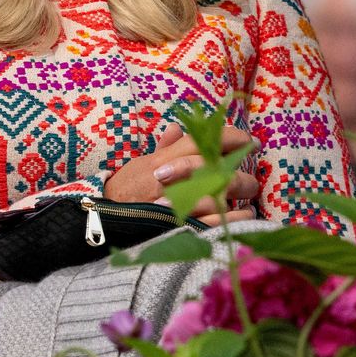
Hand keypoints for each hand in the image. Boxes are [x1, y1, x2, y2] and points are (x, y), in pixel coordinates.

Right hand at [103, 122, 259, 226]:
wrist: (103, 221)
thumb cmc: (124, 192)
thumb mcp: (140, 164)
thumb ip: (163, 148)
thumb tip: (176, 129)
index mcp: (164, 159)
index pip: (202, 139)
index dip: (229, 136)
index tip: (248, 139)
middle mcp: (172, 178)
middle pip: (216, 165)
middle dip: (239, 168)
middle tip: (252, 171)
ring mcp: (177, 203)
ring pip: (220, 193)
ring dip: (241, 194)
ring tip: (250, 195)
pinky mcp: (182, 227)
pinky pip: (217, 222)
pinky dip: (236, 218)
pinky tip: (246, 216)